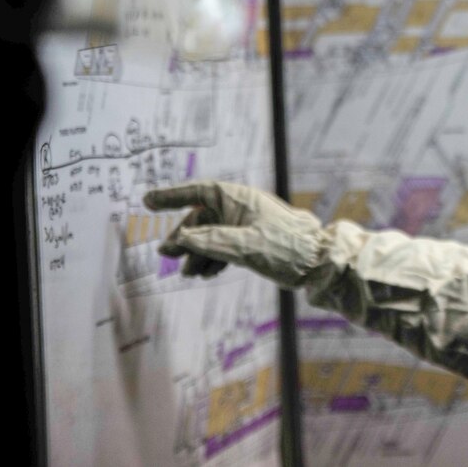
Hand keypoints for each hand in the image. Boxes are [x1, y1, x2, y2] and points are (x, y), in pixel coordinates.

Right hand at [144, 180, 323, 283]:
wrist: (319, 264)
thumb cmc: (286, 248)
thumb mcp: (244, 246)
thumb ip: (209, 242)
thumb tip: (178, 241)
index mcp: (238, 199)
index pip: (197, 192)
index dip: (171, 196)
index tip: (147, 201)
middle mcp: (240, 209)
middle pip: (200, 219)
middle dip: (184, 238)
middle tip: (167, 256)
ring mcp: (246, 226)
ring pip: (211, 236)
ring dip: (197, 253)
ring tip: (191, 273)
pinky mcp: (252, 242)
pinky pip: (223, 247)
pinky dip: (213, 259)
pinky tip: (207, 274)